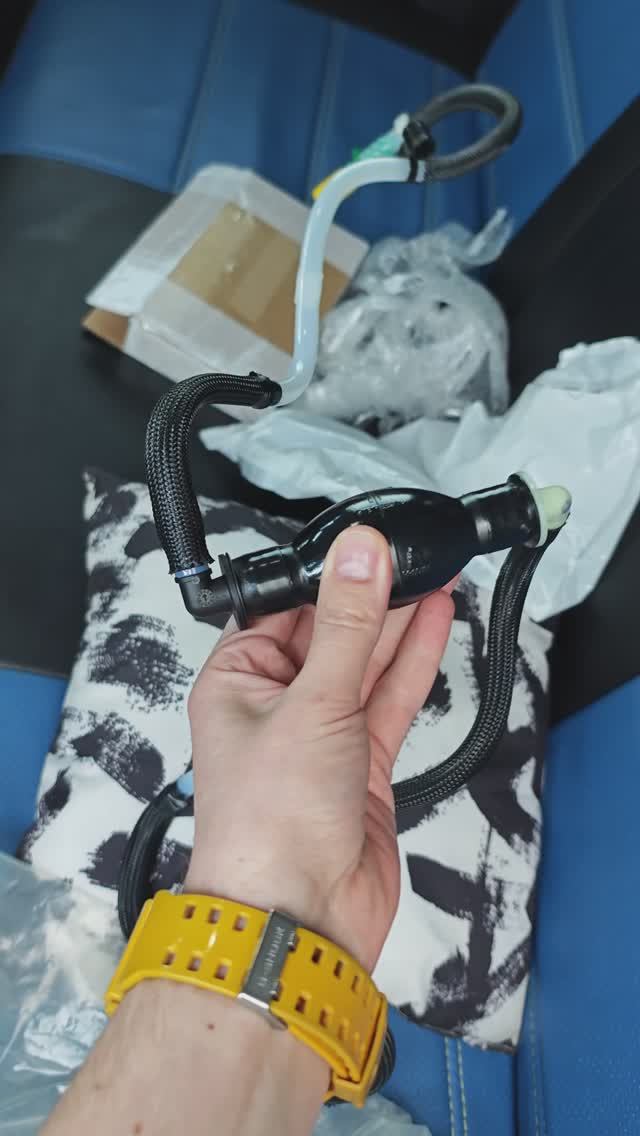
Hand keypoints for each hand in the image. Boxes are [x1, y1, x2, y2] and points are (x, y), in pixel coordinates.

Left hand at [186, 526, 453, 971]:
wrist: (300, 919)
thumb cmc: (268, 825)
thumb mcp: (312, 704)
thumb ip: (347, 627)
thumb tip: (359, 554)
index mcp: (237, 681)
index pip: (283, 608)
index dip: (326, 574)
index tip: (367, 543)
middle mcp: (276, 704)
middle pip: (330, 632)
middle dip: (372, 595)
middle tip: (414, 552)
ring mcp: (321, 734)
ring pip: (365, 663)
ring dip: (400, 623)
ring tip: (434, 574)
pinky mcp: (361, 763)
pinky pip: (389, 699)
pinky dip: (413, 663)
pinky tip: (434, 624)